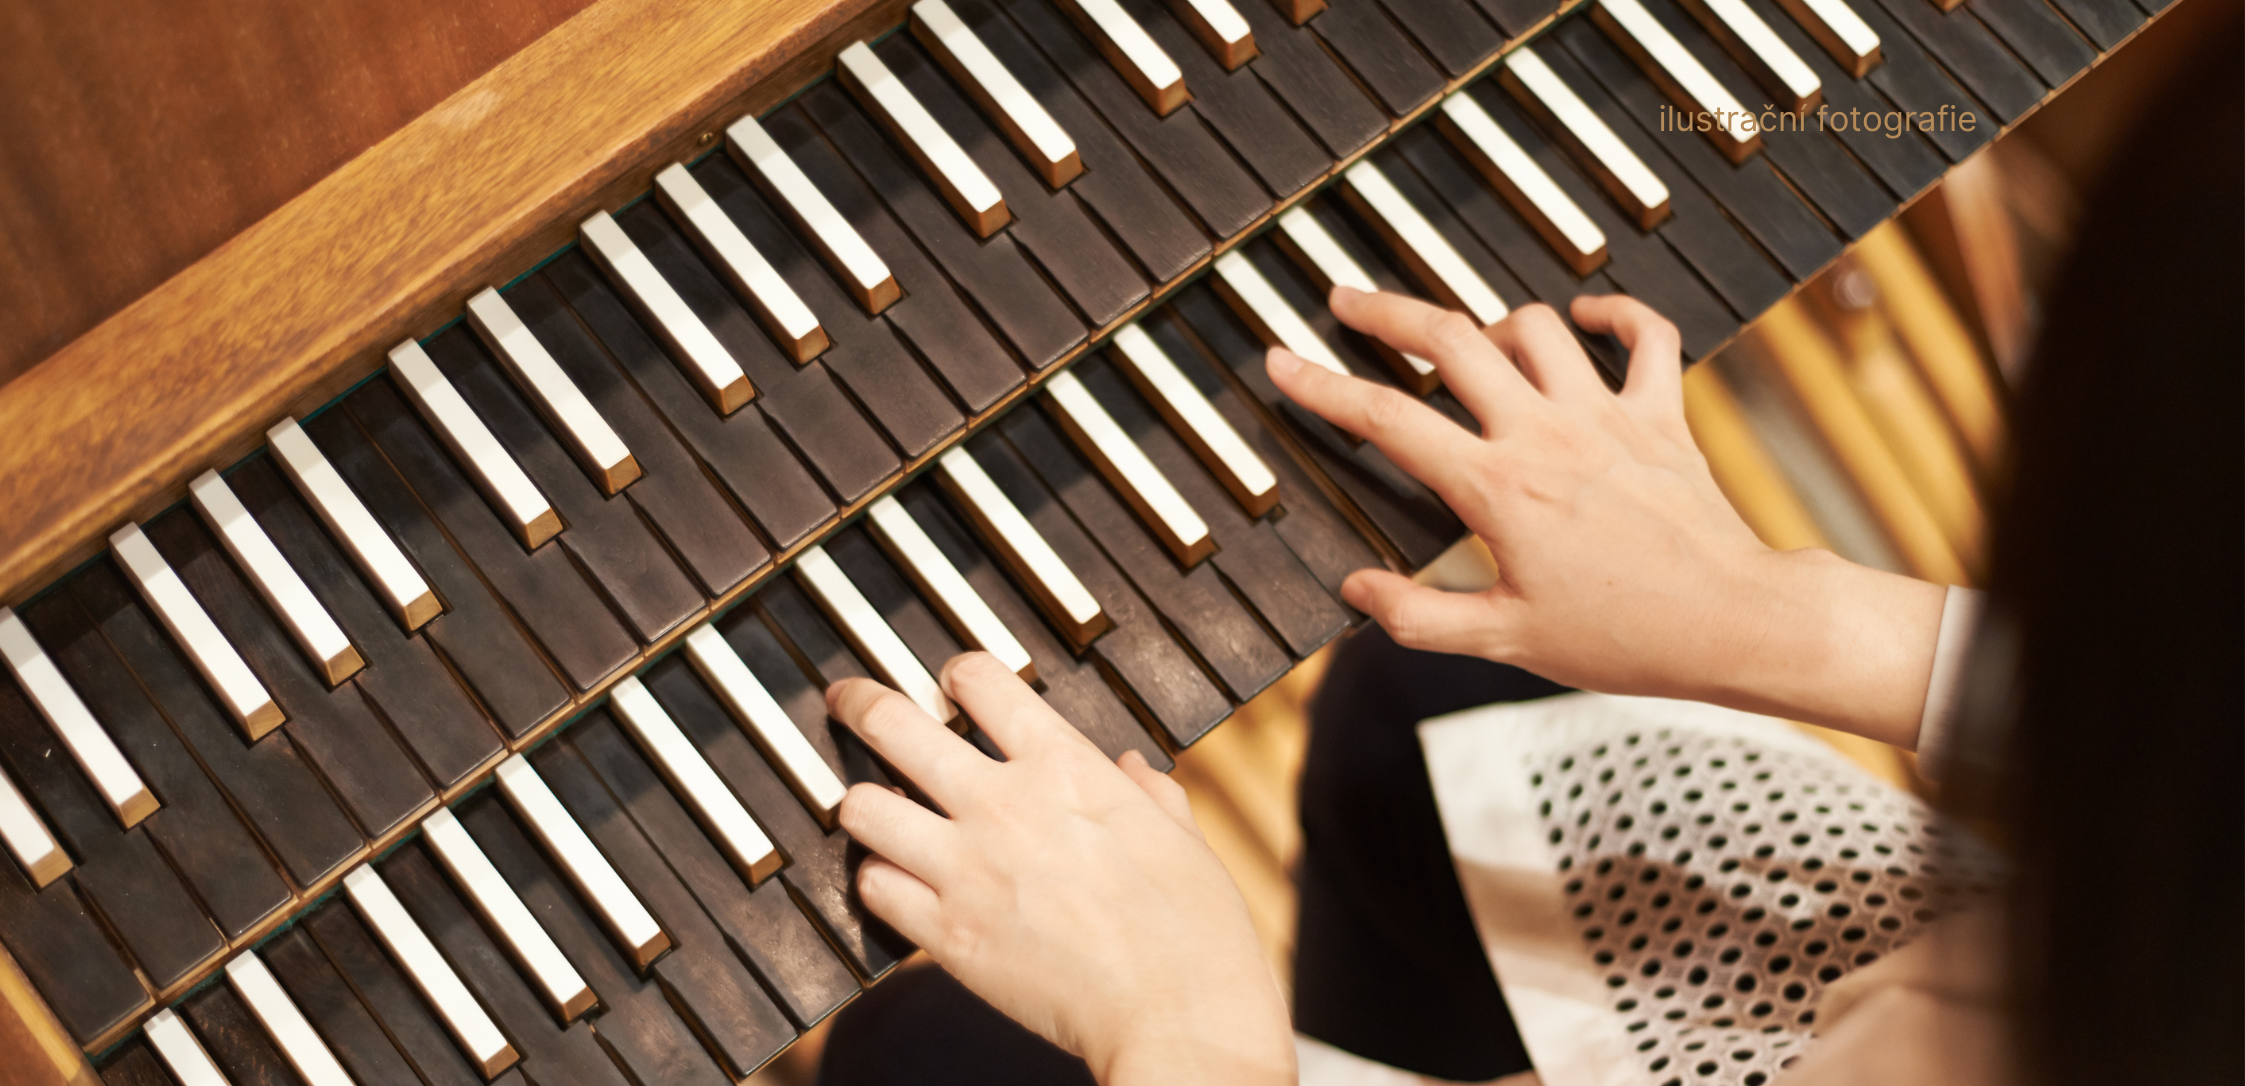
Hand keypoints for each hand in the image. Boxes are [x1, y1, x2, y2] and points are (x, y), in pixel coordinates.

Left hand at [828, 653, 1294, 1085]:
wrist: (1177, 1015)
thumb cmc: (1196, 930)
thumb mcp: (1184, 838)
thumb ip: (1149, 793)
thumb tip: (1133, 770)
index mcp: (1066, 767)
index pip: (981, 681)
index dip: (956, 674)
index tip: (949, 682)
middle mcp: (1003, 805)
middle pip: (894, 726)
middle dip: (861, 705)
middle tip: (848, 702)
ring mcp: (966, 869)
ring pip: (863, 809)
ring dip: (864, 805)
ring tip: (870, 809)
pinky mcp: (948, 936)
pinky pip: (874, 889)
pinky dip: (876, 881)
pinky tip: (894, 881)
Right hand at [1267, 288, 1945, 746]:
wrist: (1730, 624)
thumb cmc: (1624, 639)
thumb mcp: (1505, 642)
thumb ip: (1417, 615)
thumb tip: (1356, 588)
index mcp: (1498, 489)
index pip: (1388, 420)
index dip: (1323, 386)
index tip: (1283, 362)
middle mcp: (1546, 434)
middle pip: (1450, 338)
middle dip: (1387, 311)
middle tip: (1349, 302)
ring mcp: (1607, 416)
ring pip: (1535, 326)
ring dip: (1491, 322)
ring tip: (1465, 342)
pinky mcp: (1661, 415)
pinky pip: (1644, 335)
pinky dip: (1615, 314)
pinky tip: (1585, 318)